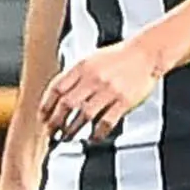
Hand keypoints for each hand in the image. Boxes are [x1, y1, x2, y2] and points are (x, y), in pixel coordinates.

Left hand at [39, 39, 160, 142]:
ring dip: (73, 129)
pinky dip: (97, 133)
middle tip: (51, 132)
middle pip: (67, 104)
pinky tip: (93, 137)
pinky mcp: (125, 101)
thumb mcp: (91, 59)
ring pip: (84, 116)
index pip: (57, 88)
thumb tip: (57, 94)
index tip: (42, 117)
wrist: (146, 53)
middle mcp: (94, 78)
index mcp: (82, 66)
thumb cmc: (119, 57)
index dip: (46, 105)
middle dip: (56, 122)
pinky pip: (107, 122)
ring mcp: (109, 90)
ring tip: (67, 137)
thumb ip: (75, 74)